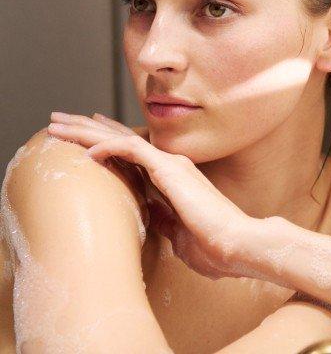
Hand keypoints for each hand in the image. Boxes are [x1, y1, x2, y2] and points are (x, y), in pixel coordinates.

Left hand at [47, 111, 254, 279]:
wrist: (238, 244)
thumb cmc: (214, 246)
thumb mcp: (178, 234)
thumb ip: (163, 219)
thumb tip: (148, 215)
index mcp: (173, 179)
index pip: (134, 152)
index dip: (107, 140)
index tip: (83, 134)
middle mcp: (171, 165)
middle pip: (122, 138)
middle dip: (87, 128)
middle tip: (58, 120)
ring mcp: (171, 164)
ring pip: (121, 137)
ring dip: (86, 131)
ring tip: (56, 126)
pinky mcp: (170, 169)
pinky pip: (131, 148)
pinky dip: (107, 146)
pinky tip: (86, 151)